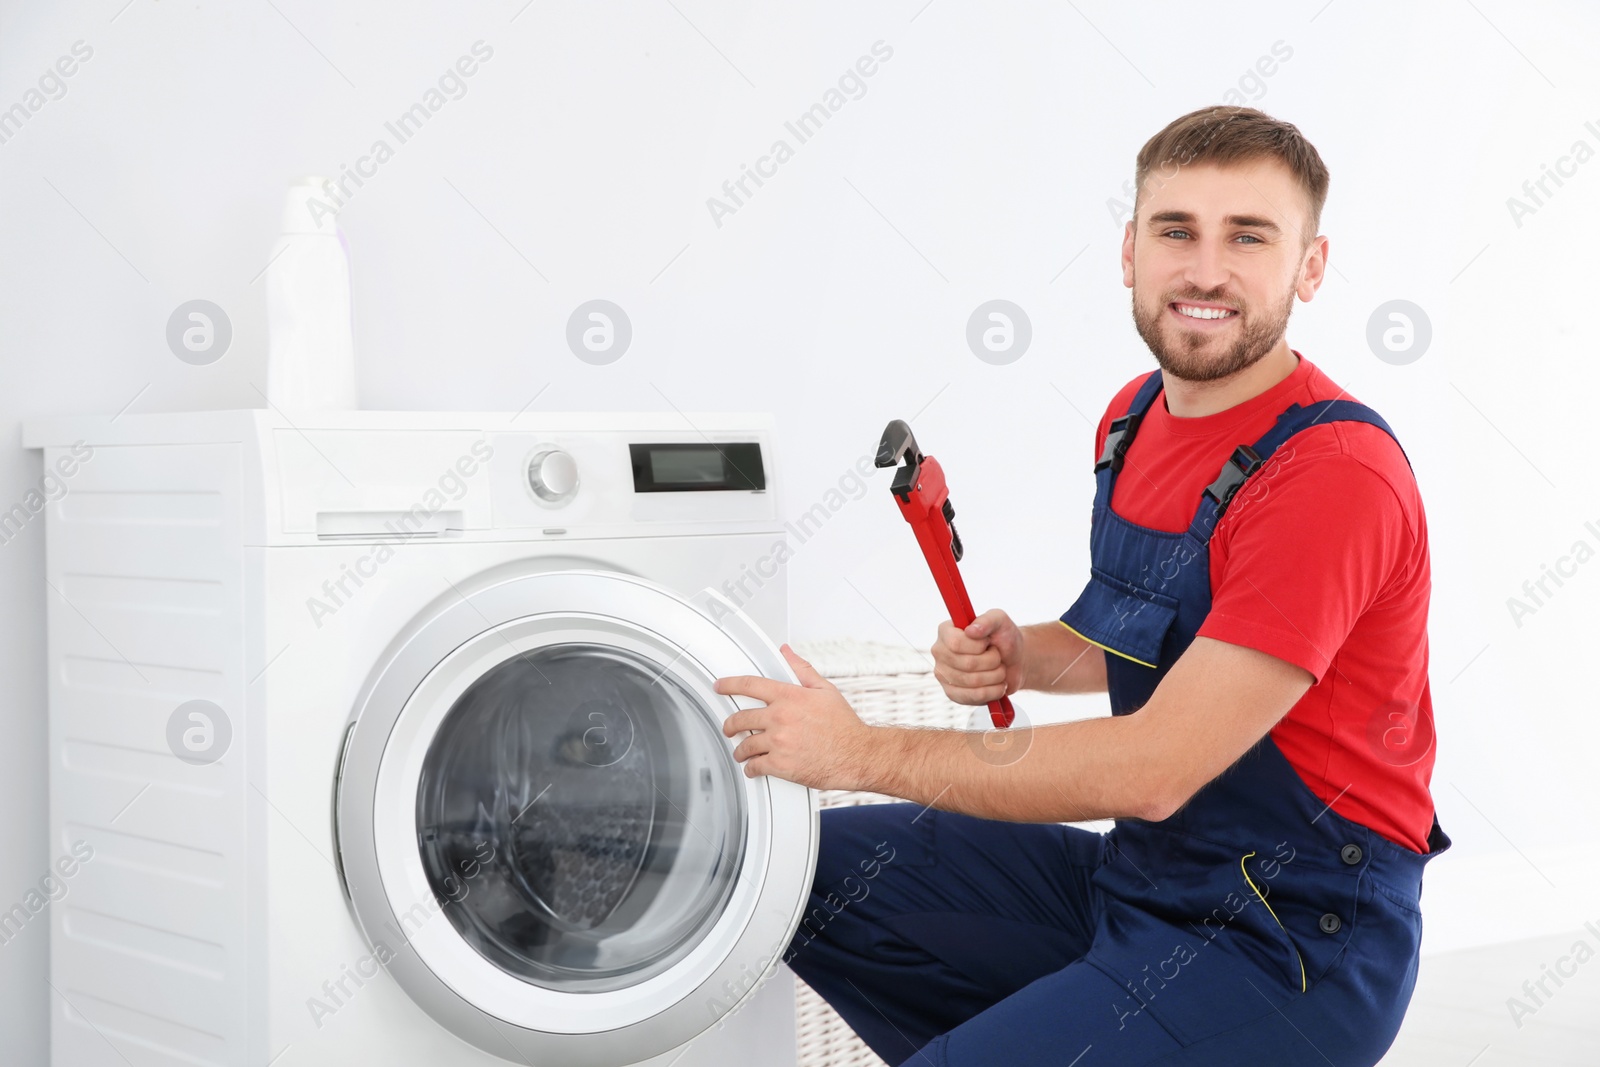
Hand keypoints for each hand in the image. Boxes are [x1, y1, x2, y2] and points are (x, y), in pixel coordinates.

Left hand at [715, 645, 874, 789]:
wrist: (856, 755)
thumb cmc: (844, 726)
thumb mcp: (825, 690)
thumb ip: (802, 670)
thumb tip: (787, 653)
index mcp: (789, 697)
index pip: (750, 685)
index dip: (729, 684)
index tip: (720, 686)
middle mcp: (780, 718)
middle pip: (740, 718)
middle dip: (730, 724)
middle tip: (729, 727)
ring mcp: (778, 742)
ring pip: (745, 745)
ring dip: (740, 749)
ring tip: (741, 751)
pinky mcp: (780, 765)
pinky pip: (755, 766)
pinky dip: (751, 768)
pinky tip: (753, 767)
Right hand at [931, 608, 1024, 704]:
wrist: (1014, 661)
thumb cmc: (1003, 638)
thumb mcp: (1000, 621)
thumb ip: (987, 620)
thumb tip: (971, 631)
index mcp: (945, 631)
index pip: (956, 643)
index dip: (978, 646)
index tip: (988, 642)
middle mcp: (940, 652)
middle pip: (968, 664)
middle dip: (992, 661)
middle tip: (997, 656)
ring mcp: (944, 675)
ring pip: (973, 682)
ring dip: (996, 676)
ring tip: (999, 669)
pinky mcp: (953, 694)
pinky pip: (974, 697)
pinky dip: (994, 691)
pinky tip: (998, 684)